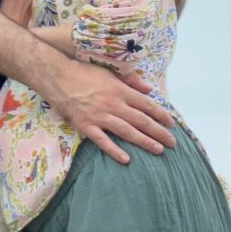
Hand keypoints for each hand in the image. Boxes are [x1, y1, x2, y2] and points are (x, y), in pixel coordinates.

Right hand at [52, 58, 176, 164]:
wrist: (58, 77)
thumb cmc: (84, 72)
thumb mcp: (110, 71)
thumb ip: (131, 80)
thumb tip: (150, 89)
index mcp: (120, 90)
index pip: (146, 105)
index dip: (161, 115)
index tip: (171, 124)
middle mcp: (113, 104)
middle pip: (141, 120)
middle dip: (159, 132)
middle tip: (172, 143)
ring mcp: (100, 116)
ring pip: (127, 132)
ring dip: (145, 142)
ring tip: (159, 150)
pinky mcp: (86, 126)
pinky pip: (103, 141)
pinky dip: (115, 151)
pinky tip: (126, 160)